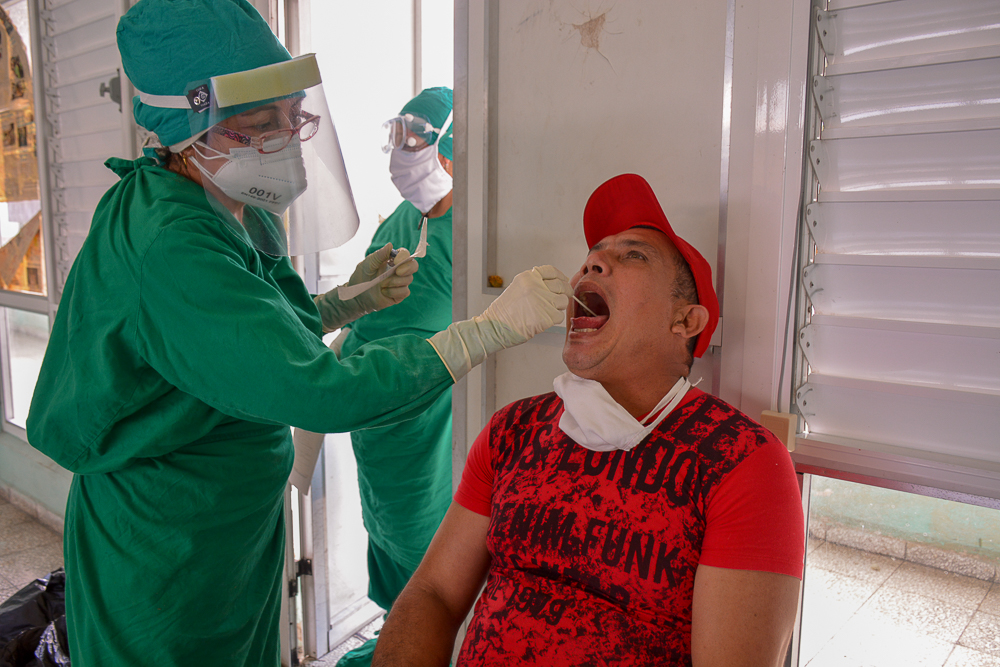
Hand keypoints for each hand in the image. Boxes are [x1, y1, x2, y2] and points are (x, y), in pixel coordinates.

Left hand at [350, 243, 418, 312]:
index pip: (405, 254)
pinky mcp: (400, 294)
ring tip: (381, 284)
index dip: (404, 256)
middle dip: (408, 268)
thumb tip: (390, 244)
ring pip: (408, 279)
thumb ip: (379, 255)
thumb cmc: (362, 277)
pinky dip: (393, 292)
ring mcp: (400, 283)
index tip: (396, 260)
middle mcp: (398, 270)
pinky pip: (405, 291)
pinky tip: (384, 292)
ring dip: (393, 282)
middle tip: (398, 272)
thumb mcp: (367, 264)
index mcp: (392, 260)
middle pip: (413, 266)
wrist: (358, 295)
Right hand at [427, 265, 570, 379]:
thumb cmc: (504, 312)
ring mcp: (542, 300)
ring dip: (558, 307)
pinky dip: (553, 320)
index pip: (551, 271)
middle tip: (565, 297)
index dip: (560, 276)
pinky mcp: (547, 316)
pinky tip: (542, 320)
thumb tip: (555, 285)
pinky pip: (559, 316)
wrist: (494, 326)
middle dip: (565, 292)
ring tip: (546, 312)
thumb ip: (535, 284)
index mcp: (528, 277)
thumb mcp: (517, 289)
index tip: (563, 281)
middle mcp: (536, 286)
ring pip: (563, 301)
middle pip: (561, 286)